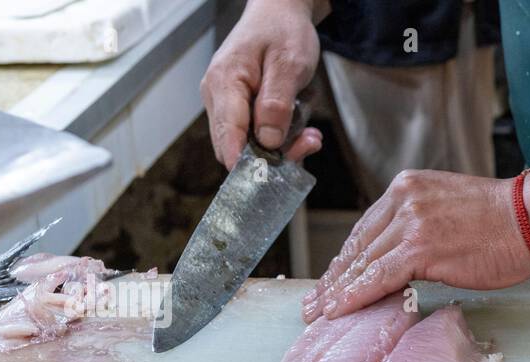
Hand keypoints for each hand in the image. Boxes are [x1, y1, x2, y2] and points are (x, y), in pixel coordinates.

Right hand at [201, 0, 322, 169]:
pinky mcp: (241, 112)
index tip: (268, 178)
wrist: (279, 14)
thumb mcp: (289, 63)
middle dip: (274, 156)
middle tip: (309, 143)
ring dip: (284, 147)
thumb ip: (277, 102)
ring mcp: (228, 106)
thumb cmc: (282, 32)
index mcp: (224, 82)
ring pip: (250, 147)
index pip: (228, 135)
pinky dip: (283, 138)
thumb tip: (268, 140)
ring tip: (311, 133)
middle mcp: (219, 98)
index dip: (245, 163)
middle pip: (237, 148)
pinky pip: (259, 138)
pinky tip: (303, 128)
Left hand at [303, 158, 529, 319]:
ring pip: (362, 262)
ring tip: (319, 314)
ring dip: (337, 291)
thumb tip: (404, 261)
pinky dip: (356, 295)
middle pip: (357, 246)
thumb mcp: (449, 211)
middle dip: (333, 279)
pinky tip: (340, 311)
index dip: (345, 261)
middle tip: (314, 304)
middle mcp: (403, 200)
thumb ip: (420, 228)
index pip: (366, 230)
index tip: (330, 282)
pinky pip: (379, 276)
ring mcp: (411, 222)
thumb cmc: (502, 222)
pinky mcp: (421, 247)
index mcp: (407, 189)